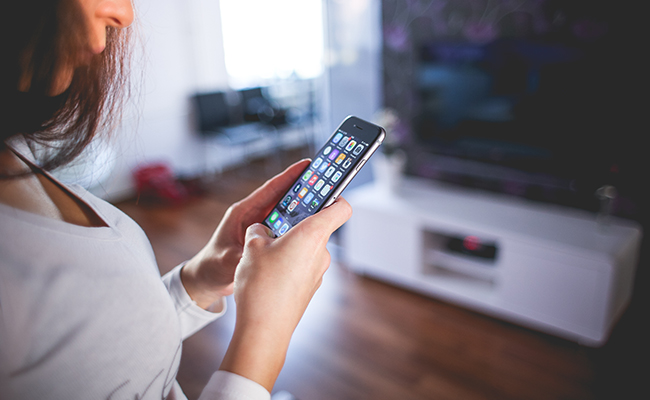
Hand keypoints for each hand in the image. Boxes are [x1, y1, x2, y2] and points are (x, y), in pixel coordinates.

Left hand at [180, 159, 311, 308]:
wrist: (207, 279)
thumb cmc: (212, 266)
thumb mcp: (226, 261)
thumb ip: (243, 256)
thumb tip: (259, 254)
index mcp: (243, 212)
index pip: (270, 189)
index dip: (288, 176)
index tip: (307, 165)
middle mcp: (253, 215)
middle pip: (283, 197)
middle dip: (303, 189)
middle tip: (325, 182)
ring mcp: (260, 226)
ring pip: (286, 212)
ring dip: (304, 208)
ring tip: (326, 202)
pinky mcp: (265, 237)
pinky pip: (286, 227)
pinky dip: (298, 225)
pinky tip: (313, 228)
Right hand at [220, 195, 351, 390]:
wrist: (264, 330)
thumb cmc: (261, 286)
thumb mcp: (251, 248)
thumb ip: (259, 230)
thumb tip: (261, 230)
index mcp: (312, 235)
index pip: (341, 207)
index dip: (334, 195)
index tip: (322, 191)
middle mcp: (321, 253)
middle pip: (317, 227)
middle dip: (295, 223)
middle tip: (274, 224)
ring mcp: (318, 272)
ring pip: (307, 248)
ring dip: (289, 245)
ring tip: (263, 252)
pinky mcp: (310, 287)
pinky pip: (301, 266)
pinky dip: (288, 263)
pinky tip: (267, 272)